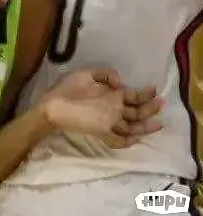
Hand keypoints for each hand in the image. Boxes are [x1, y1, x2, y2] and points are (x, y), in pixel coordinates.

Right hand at [40, 69, 162, 146]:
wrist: (54, 108)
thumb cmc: (68, 88)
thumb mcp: (86, 73)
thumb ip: (105, 74)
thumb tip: (119, 81)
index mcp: (114, 95)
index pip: (136, 95)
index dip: (147, 93)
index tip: (153, 90)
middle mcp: (116, 111)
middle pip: (139, 112)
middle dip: (152, 107)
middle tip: (161, 103)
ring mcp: (110, 125)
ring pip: (133, 128)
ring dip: (147, 127)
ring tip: (158, 124)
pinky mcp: (102, 134)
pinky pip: (119, 141)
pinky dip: (129, 142)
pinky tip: (135, 139)